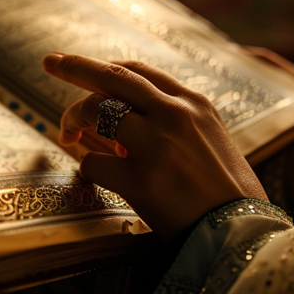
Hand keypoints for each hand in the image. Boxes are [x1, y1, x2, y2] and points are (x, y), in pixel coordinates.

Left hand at [42, 53, 266, 241]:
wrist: (243, 232)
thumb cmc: (228, 191)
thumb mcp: (210, 138)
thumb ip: (175, 120)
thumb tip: (128, 114)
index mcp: (193, 103)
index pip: (137, 71)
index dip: (103, 66)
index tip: (80, 66)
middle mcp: (174, 114)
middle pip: (111, 77)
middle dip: (74, 66)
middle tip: (50, 61)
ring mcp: (156, 144)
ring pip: (95, 110)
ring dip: (73, 120)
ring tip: (67, 134)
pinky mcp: (140, 180)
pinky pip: (93, 163)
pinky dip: (88, 168)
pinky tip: (97, 176)